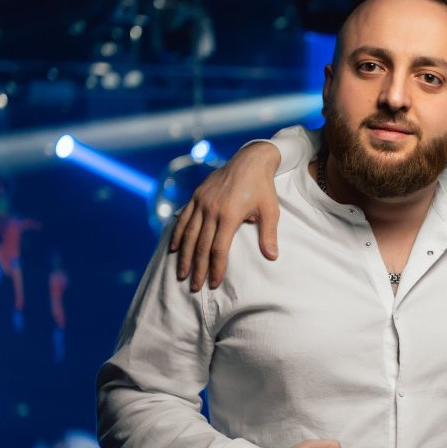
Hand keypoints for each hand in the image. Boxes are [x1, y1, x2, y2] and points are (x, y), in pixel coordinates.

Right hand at [170, 141, 282, 290]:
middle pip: (201, 245)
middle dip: (198, 268)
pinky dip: (178, 234)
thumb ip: (269, 234)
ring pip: (189, 234)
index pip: (219, 249)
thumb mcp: (271, 210)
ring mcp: (201, 202)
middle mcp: (211, 209)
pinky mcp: (196, 196)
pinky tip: (174, 249)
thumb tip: (272, 257)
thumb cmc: (263, 187)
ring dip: (184, 256)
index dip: (215, 268)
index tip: (214, 284)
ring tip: (181, 274)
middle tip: (194, 287)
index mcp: (229, 215)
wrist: (250, 160)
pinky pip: (183, 218)